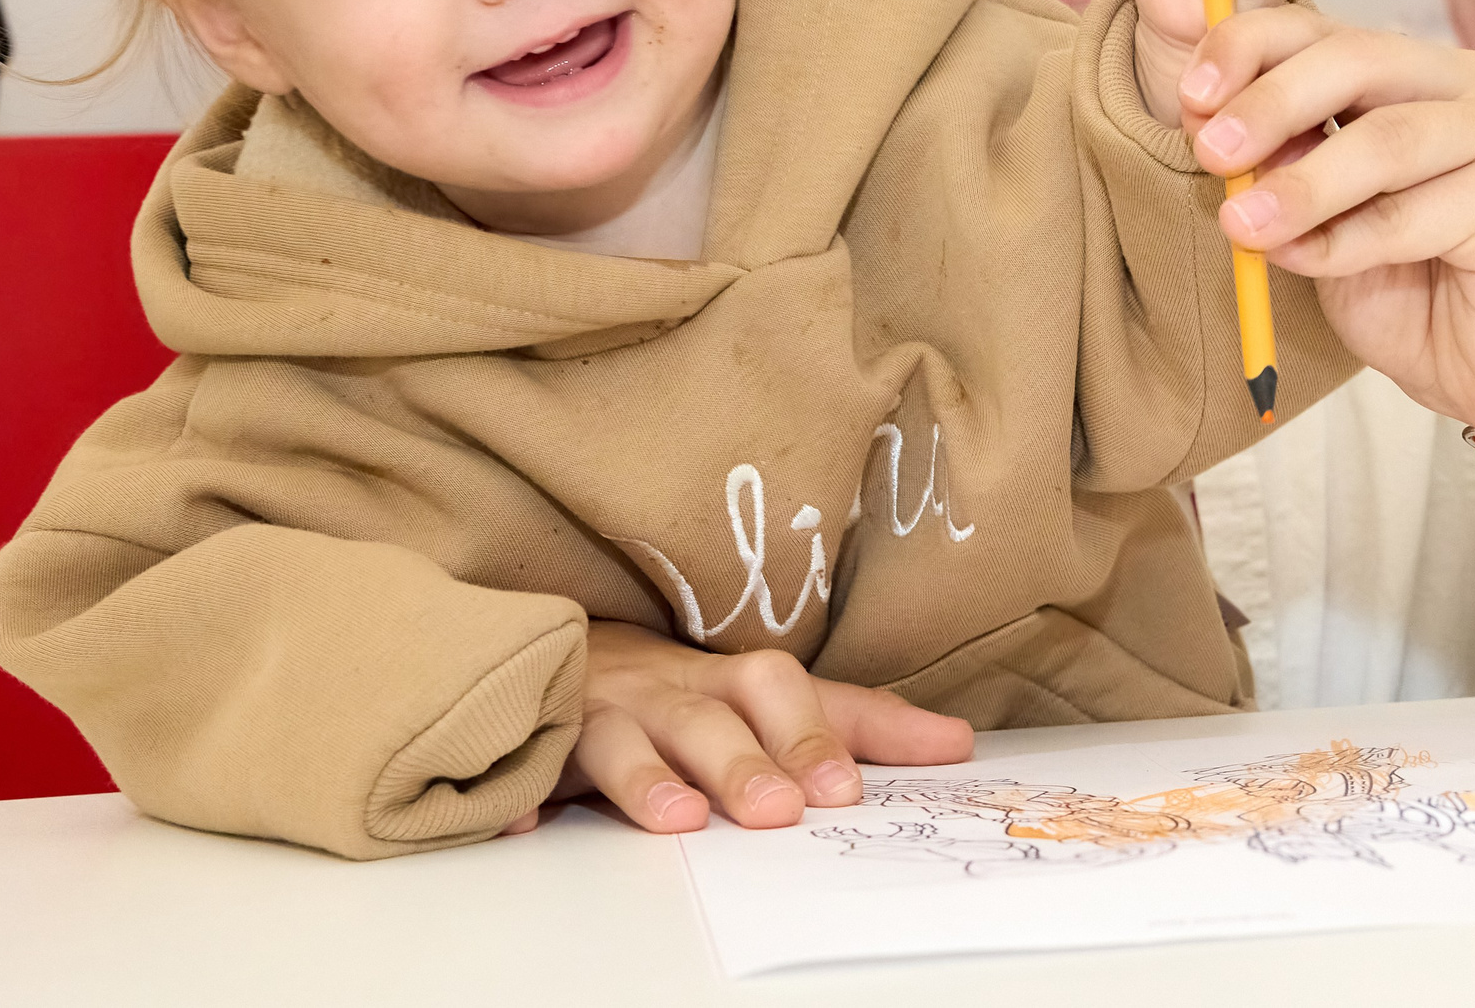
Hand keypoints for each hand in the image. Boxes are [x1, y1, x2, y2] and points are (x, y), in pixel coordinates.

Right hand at [499, 621, 972, 836]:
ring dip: (649, 779)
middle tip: (782, 810)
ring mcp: (601, 714)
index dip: (823, 735)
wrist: (568, 650)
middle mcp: (670, 692)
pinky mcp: (539, 742)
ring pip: (623, 738)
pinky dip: (517, 793)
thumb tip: (958, 744)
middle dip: (747, 759)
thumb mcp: (774, 701)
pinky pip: (523, 761)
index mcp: (731, 683)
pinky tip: (524, 823)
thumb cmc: (684, 691)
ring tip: (681, 820)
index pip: (792, 693)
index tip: (854, 786)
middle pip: (711, 715)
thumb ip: (859, 724)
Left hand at [1179, 8, 1474, 460]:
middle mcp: (1469, 85)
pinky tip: (1305, 262)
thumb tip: (1216, 125)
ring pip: (1384, 140)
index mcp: (1414, 70)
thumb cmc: (1413, 287)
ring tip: (1240, 222)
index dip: (1249, 50)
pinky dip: (1343, 243)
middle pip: (1355, 62)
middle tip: (1210, 151)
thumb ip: (1287, 162)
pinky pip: (1410, 216)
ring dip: (1300, 184)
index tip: (1190, 97)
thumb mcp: (1323, 215)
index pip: (1323, 30)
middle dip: (1269, 103)